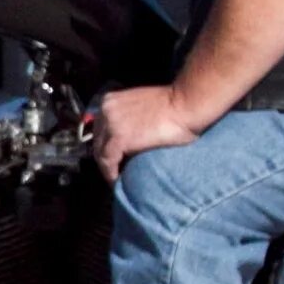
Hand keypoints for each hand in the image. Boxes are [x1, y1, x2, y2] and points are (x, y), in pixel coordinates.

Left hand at [90, 85, 212, 181]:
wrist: (186, 104)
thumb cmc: (173, 106)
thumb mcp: (140, 108)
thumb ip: (127, 119)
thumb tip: (125, 139)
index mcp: (109, 101)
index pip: (98, 129)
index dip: (105, 146)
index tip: (113, 159)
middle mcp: (106, 110)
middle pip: (97, 141)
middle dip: (105, 158)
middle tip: (115, 171)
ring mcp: (110, 124)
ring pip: (100, 153)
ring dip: (108, 168)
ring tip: (118, 179)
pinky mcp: (119, 138)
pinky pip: (107, 162)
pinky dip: (111, 174)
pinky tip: (118, 182)